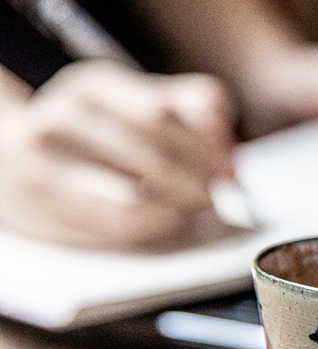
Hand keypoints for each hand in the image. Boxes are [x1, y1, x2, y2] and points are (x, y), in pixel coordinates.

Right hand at [0, 61, 235, 246]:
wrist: (13, 160)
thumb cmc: (90, 137)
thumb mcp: (133, 104)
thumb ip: (186, 109)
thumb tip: (226, 138)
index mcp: (94, 86)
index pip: (161, 112)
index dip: (207, 144)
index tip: (230, 165)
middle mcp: (65, 118)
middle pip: (154, 156)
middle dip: (198, 181)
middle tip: (214, 192)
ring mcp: (49, 166)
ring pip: (138, 197)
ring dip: (180, 208)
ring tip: (192, 207)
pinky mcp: (47, 211)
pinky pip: (122, 227)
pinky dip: (156, 226)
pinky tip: (166, 219)